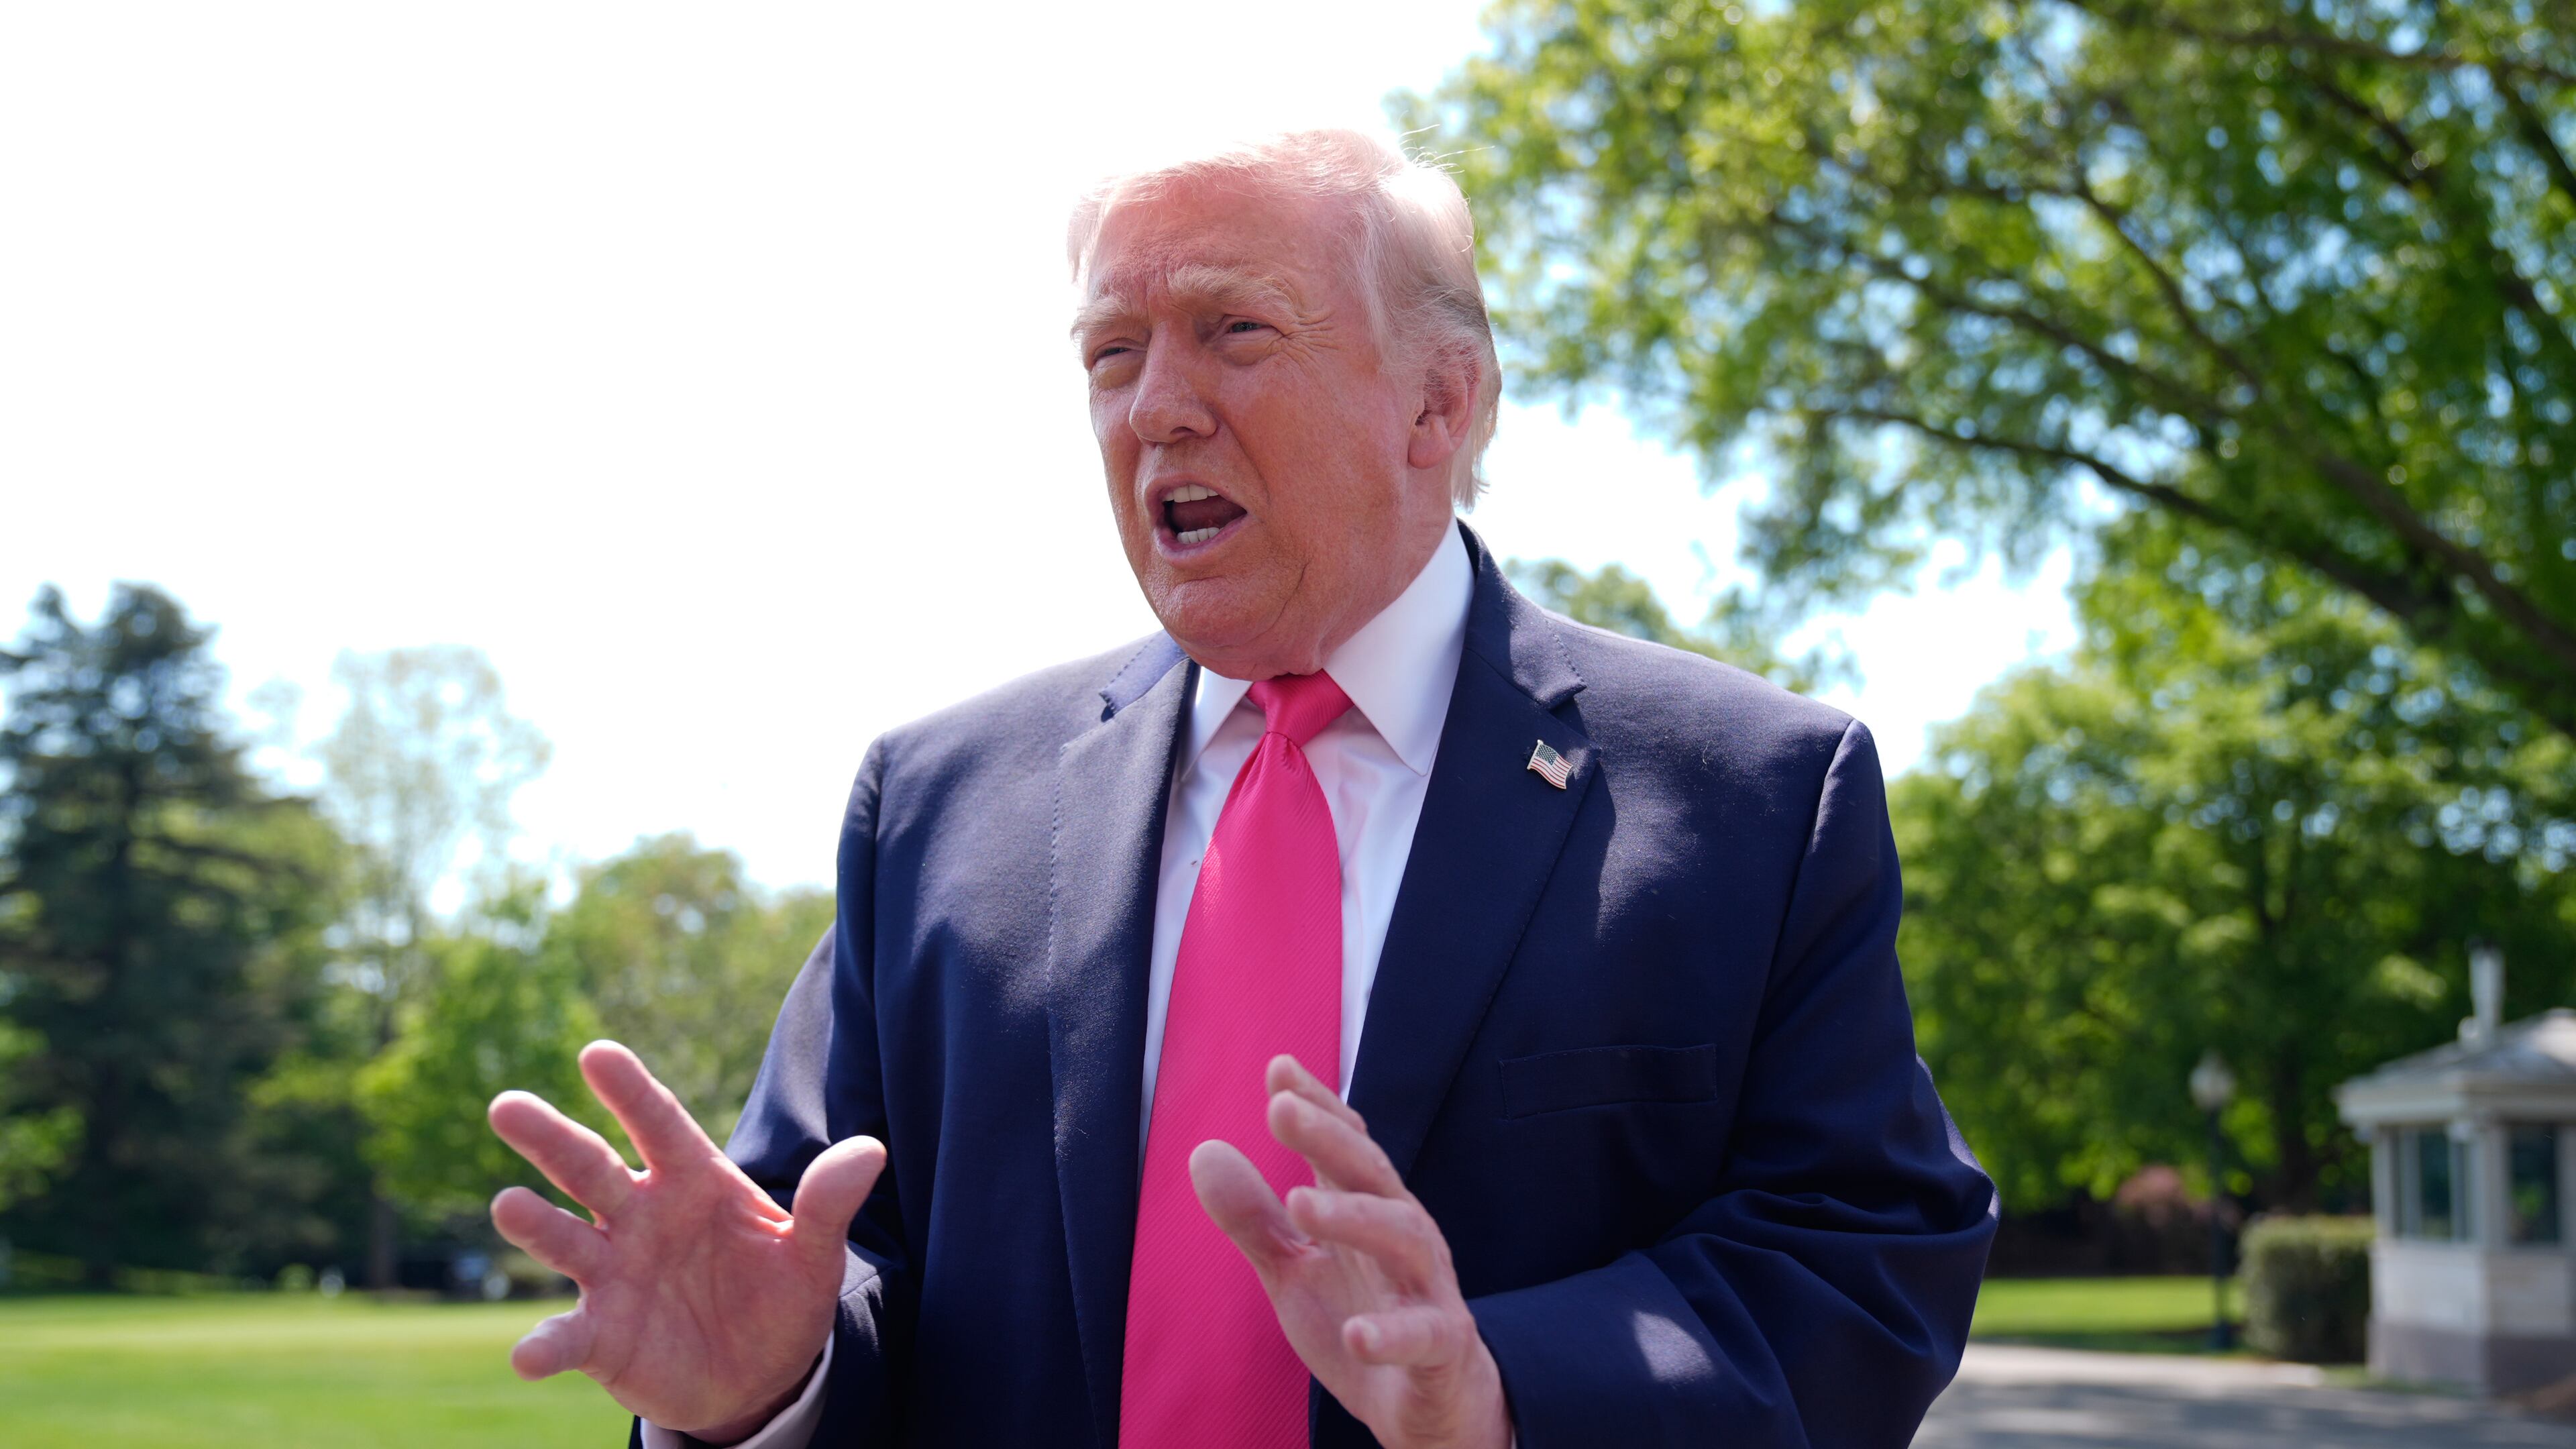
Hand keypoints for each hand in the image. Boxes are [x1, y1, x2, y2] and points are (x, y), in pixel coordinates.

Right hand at [485, 1040, 885, 1441]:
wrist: (762, 1376)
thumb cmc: (780, 1295)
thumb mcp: (814, 1254)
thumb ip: (829, 1203)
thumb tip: (872, 1150)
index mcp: (692, 1181)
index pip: (660, 1125)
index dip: (630, 1090)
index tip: (596, 1052)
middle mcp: (640, 1217)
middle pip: (590, 1168)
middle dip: (549, 1137)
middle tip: (506, 1105)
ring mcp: (613, 1274)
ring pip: (566, 1239)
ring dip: (536, 1224)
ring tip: (508, 1205)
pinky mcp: (601, 1335)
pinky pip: (568, 1336)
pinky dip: (546, 1344)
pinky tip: (529, 1354)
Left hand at [1190, 1055, 1510, 1448]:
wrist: (1428, 1404)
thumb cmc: (1361, 1317)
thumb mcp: (1295, 1269)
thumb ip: (1254, 1217)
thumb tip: (1203, 1151)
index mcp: (1368, 1209)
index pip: (1345, 1146)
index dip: (1316, 1107)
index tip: (1279, 1068)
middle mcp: (1404, 1234)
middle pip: (1371, 1174)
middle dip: (1327, 1138)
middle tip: (1280, 1108)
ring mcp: (1428, 1286)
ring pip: (1403, 1237)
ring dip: (1353, 1217)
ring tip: (1300, 1202)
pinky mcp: (1443, 1345)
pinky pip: (1423, 1334)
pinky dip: (1391, 1334)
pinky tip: (1356, 1335)